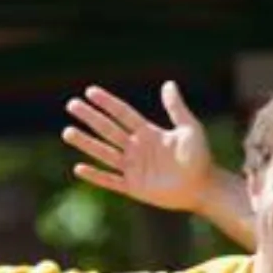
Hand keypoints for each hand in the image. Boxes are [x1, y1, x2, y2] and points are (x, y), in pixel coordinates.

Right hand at [63, 80, 213, 211]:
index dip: (108, 103)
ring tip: (67, 132)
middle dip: (91, 118)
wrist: (205, 188)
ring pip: (105, 153)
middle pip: (109, 130)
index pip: (123, 114)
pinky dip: (96, 176)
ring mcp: (134, 168)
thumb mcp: (189, 129)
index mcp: (148, 133)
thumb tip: (168, 84)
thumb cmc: (200, 158)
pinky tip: (79, 167)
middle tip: (72, 105)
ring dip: (86, 143)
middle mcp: (137, 148)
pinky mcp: (134, 187)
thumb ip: (177, 109)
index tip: (90, 91)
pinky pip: (111, 180)